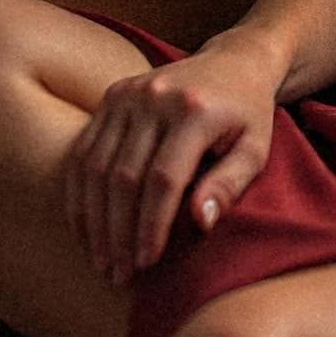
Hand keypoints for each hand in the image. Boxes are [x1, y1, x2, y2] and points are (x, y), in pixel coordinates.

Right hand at [61, 39, 282, 285]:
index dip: (152, 225)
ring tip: (101, 261)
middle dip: (118, 233)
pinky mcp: (111, 95)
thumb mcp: (256, 149)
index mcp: (195, 110)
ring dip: (94, 220)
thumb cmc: (248, 115)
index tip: (147, 263)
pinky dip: (80, 193)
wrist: (234, 61)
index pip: (164, 179)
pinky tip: (84, 228)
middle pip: (124, 177)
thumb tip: (199, 223)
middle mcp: (156, 97)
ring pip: (96, 167)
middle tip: (119, 275)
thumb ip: (230, 184)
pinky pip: (84, 150)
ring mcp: (128, 94)